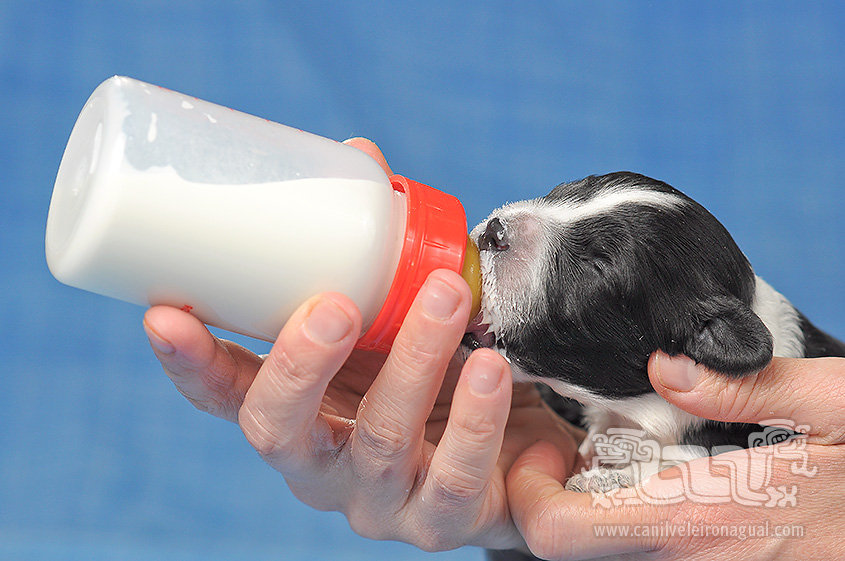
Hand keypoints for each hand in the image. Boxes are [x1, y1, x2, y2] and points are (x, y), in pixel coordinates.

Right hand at [143, 138, 579, 551]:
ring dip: (410, 361)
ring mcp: (381, 501)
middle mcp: (323, 465)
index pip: (226, 396)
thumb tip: (356, 157)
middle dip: (298, 365)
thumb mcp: (390, 319)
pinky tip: (489, 367)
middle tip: (335, 303)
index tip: (163, 312)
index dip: (191, 362)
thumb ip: (370, 250)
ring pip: (379, 442)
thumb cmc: (430, 375)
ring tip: (446, 296)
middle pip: (279, 431)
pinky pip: (455, 477)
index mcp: (296, 414)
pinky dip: (473, 417)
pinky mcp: (445, 520)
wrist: (513, 450)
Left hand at [506, 352, 844, 559]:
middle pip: (573, 549)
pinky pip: (647, 555)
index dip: (529, 494)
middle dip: (558, 499)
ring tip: (618, 464)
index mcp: (697, 519)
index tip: (546, 453)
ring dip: (596, 514)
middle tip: (577, 450)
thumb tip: (665, 369)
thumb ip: (743, 389)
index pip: (558, 533)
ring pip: (608, 553)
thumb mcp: (835, 408)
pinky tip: (661, 488)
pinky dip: (633, 526)